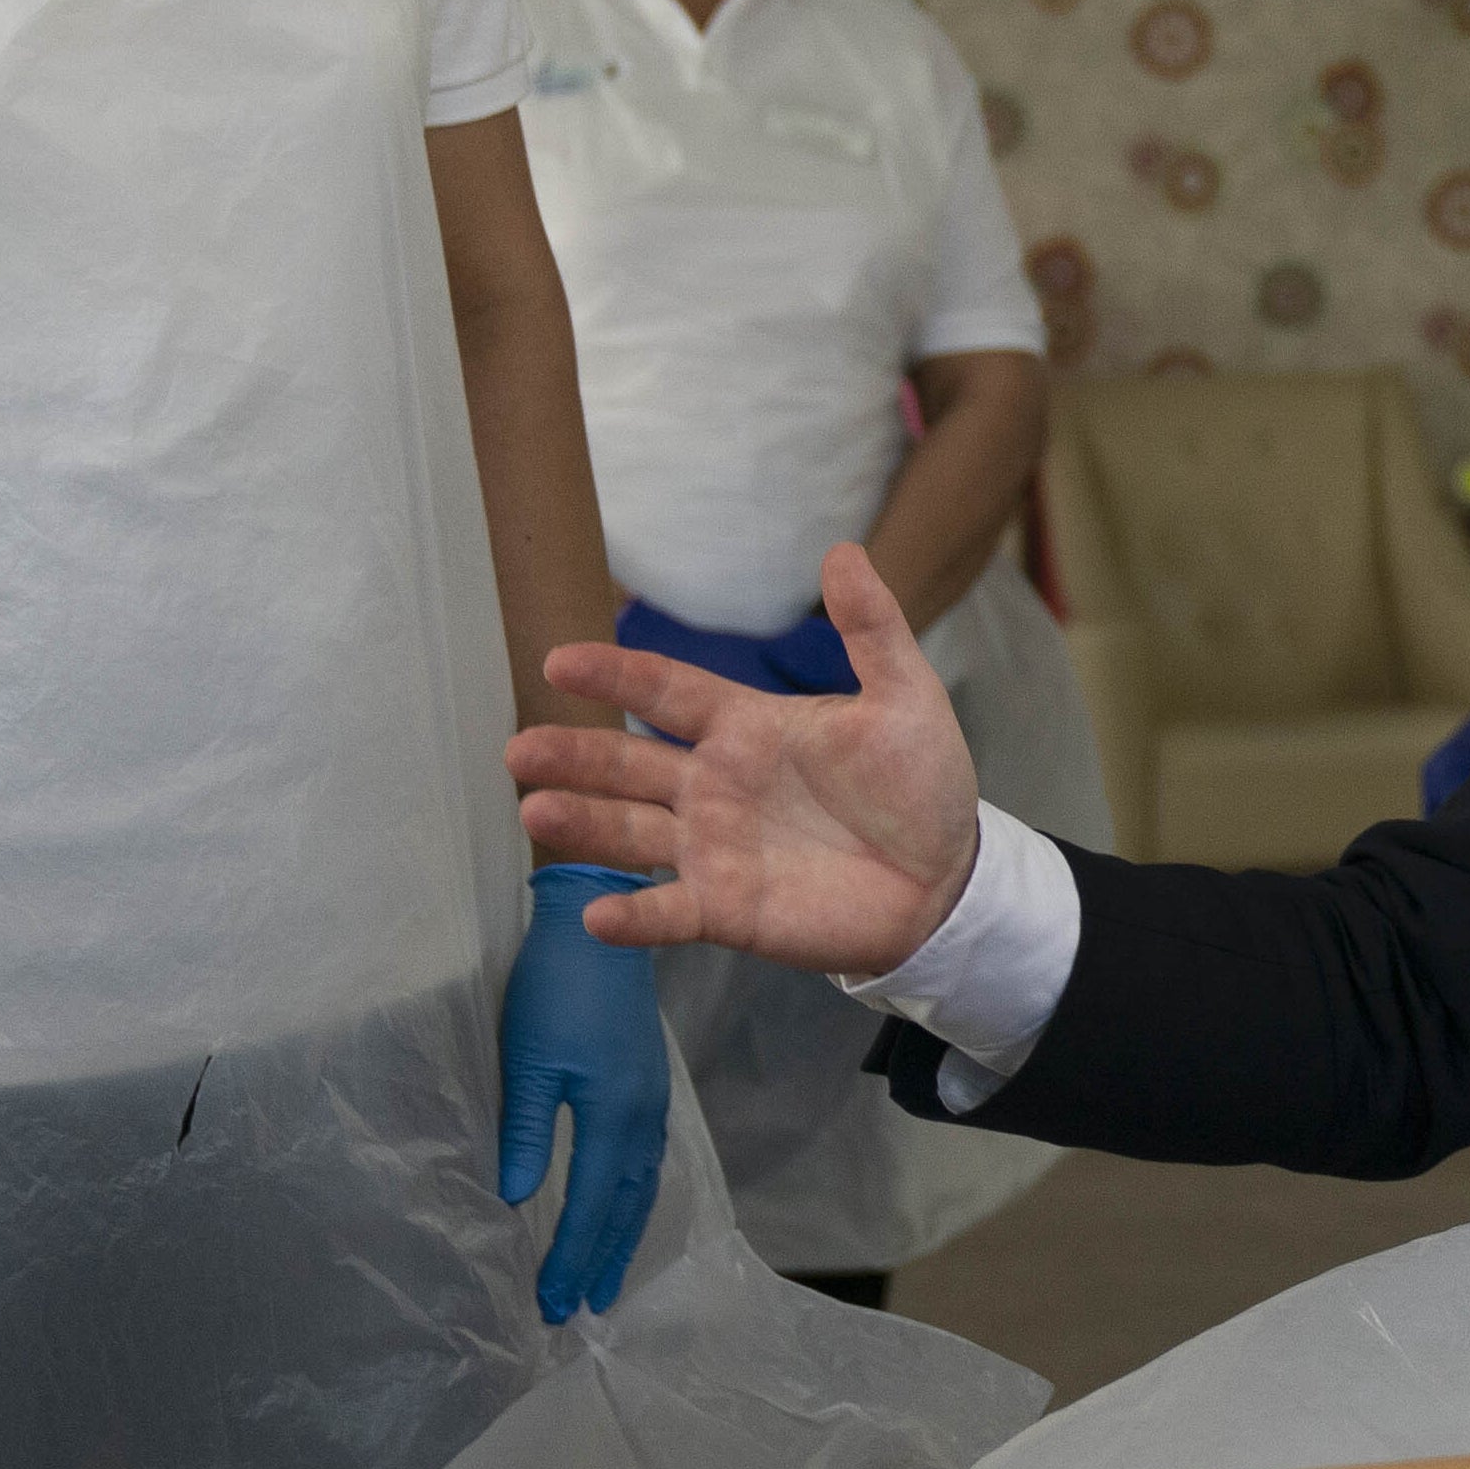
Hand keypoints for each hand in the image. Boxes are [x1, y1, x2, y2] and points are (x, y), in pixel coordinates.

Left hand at [497, 861, 668, 1320]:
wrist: (600, 921)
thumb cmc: (555, 988)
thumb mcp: (528, 1059)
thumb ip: (528, 1130)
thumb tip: (520, 1199)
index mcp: (616, 1114)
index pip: (594, 1204)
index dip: (572, 1256)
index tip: (552, 1305)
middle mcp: (643, 1114)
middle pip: (628, 1205)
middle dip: (602, 1258)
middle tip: (579, 1309)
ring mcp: (650, 1096)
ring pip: (643, 1183)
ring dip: (623, 1234)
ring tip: (605, 1276)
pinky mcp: (645, 1080)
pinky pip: (646, 1158)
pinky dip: (633, 1195)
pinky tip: (623, 1203)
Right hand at [520, 544, 989, 984]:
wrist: (949, 878)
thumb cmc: (922, 783)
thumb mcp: (905, 697)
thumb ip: (871, 630)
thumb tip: (843, 552)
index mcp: (747, 727)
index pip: (666, 691)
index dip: (615, 675)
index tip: (559, 660)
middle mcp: (714, 784)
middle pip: (627, 763)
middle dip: (574, 754)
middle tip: (520, 748)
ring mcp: (714, 847)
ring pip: (630, 831)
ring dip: (583, 823)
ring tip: (535, 810)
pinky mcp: (727, 907)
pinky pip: (669, 910)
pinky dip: (633, 917)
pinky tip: (596, 916)